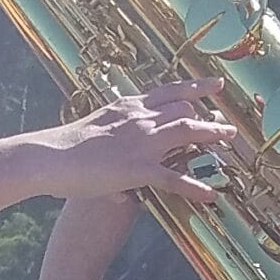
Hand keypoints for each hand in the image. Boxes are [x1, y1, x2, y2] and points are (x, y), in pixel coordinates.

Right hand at [32, 83, 234, 199]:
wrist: (50, 156)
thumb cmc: (66, 144)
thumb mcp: (96, 123)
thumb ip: (115, 123)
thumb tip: (120, 126)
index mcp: (129, 106)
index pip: (170, 91)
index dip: (196, 87)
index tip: (216, 84)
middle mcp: (140, 118)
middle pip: (185, 110)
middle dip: (208, 118)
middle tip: (227, 127)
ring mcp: (141, 142)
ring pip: (188, 133)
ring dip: (212, 137)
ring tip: (229, 144)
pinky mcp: (138, 169)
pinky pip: (174, 178)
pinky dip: (195, 187)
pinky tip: (211, 195)